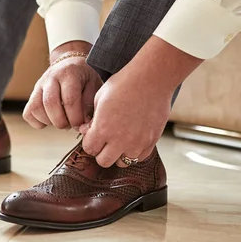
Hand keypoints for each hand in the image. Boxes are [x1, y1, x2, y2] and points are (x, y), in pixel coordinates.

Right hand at [23, 41, 101, 129]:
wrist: (70, 62)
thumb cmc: (84, 77)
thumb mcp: (94, 85)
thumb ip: (89, 103)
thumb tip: (83, 123)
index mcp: (69, 74)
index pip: (69, 99)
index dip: (75, 117)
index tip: (80, 123)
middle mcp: (51, 77)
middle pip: (50, 103)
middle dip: (61, 121)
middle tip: (70, 125)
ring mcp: (39, 85)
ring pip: (36, 108)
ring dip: (49, 122)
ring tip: (61, 121)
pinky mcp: (32, 94)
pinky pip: (28, 113)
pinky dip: (38, 122)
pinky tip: (50, 120)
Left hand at [79, 36, 203, 167]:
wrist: (152, 78)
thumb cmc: (124, 83)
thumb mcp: (100, 98)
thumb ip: (93, 118)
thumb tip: (88, 130)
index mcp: (102, 129)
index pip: (89, 149)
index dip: (89, 141)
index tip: (93, 134)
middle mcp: (119, 140)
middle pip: (104, 161)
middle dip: (101, 151)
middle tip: (105, 139)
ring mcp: (137, 143)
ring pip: (122, 162)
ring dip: (119, 153)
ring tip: (121, 139)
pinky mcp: (151, 141)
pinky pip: (139, 157)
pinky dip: (135, 151)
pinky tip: (134, 138)